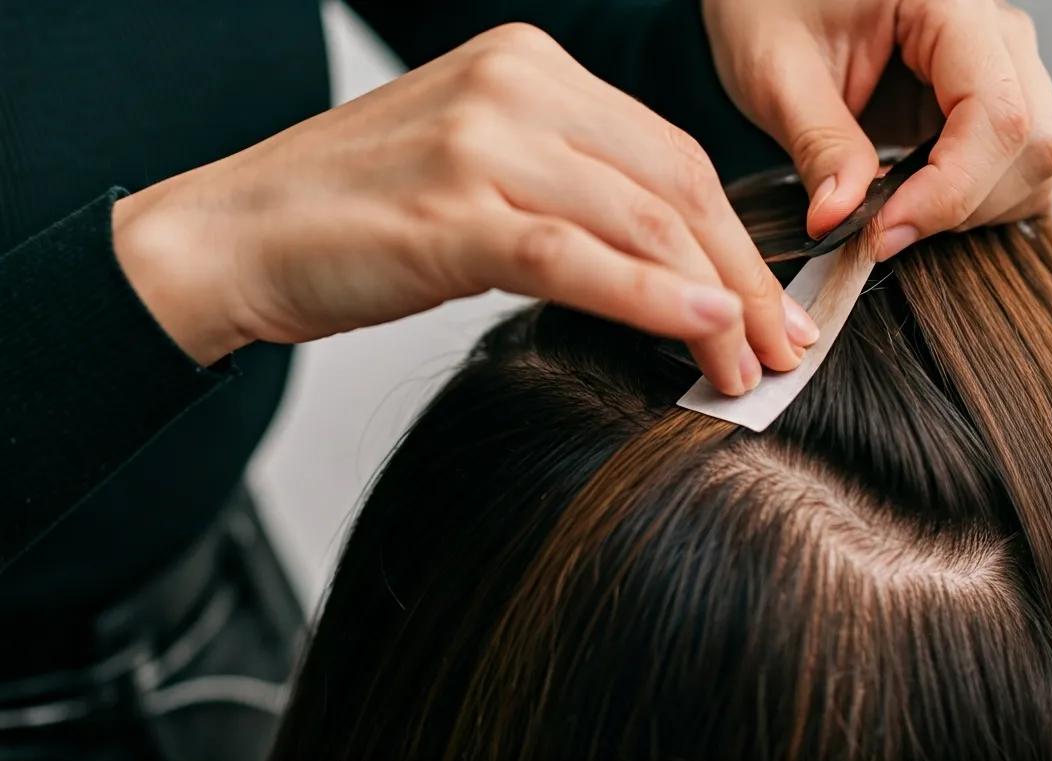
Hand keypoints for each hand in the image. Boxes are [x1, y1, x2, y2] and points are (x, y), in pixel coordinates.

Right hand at [112, 23, 817, 395]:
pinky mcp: (453, 210)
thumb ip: (569, 187)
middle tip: (784, 343)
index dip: (733, 235)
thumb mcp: (477, 169)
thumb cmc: (356, 215)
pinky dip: (650, 296)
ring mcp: (483, 143)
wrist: (231, 234)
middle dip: (741, 274)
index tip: (769, 301)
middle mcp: (515, 86)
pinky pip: (578, 256)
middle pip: (673, 185)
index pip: (668, 152)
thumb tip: (671, 265)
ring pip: (639, 222)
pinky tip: (701, 330)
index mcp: (529, 66)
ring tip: (748, 366)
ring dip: (710, 302)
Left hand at [703, 0, 1051, 257]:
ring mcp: (1008, 65)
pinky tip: (1051, 234)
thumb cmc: (771, 5)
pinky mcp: (1000, 99)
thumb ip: (819, 145)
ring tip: (905, 218)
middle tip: (879, 231)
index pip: (996, 114)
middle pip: (1034, 143)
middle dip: (963, 207)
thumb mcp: (777, 71)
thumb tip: (842, 222)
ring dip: (988, 212)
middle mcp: (997, 30)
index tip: (882, 235)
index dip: (949, 190)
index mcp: (950, 3)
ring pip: (1046, 160)